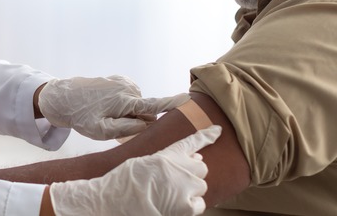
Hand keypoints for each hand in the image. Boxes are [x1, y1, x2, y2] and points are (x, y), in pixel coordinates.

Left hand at [37, 75, 189, 139]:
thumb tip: (146, 123)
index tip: (188, 98)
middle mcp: (127, 88)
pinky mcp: (119, 79)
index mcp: (124, 101)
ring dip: (129, 111)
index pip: (153, 104)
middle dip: (139, 119)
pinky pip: (130, 96)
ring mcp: (123, 81)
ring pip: (138, 103)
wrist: (63, 97)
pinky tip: (107, 105)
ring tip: (106, 114)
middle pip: (146, 109)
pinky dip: (124, 103)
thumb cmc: (81, 117)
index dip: (172, 103)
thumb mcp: (101, 130)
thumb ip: (126, 129)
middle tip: (114, 124)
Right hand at [49, 125, 221, 215]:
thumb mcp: (144, 161)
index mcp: (168, 153)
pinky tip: (176, 206)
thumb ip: (167, 160)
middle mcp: (181, 167)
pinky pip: (200, 205)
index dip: (207, 135)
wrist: (118, 199)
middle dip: (193, 173)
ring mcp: (186, 186)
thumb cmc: (125, 181)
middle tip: (178, 181)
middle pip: (201, 168)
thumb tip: (191, 160)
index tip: (218, 131)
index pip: (193, 141)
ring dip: (191, 190)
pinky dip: (191, 206)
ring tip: (172, 195)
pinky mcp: (186, 205)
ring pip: (201, 187)